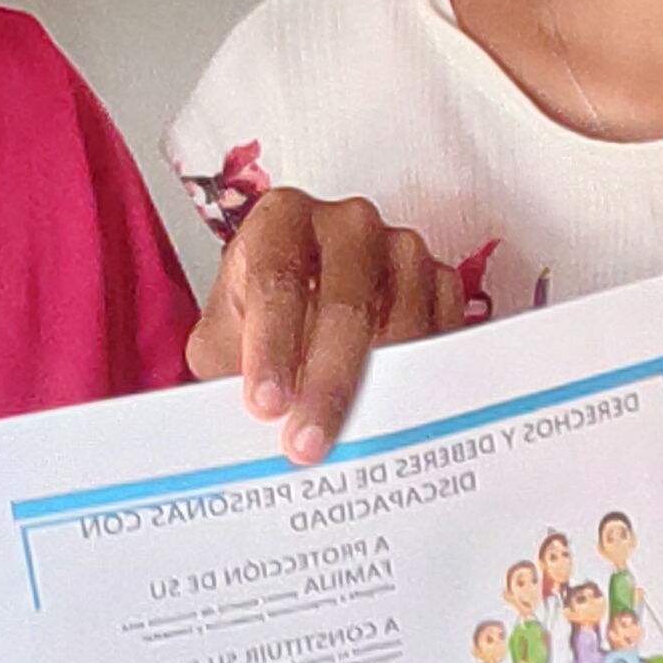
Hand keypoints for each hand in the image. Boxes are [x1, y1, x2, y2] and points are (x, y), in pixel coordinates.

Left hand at [188, 187, 470, 463]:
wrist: (303, 311)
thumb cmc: (257, 317)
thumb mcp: (222, 339)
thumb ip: (228, 369)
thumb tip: (243, 427)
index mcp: (282, 220)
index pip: (277, 279)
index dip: (271, 347)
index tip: (267, 406)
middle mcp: (346, 224)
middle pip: (346, 303)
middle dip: (327, 382)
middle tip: (308, 443)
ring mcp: (400, 248)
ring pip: (401, 320)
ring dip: (379, 388)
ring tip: (355, 440)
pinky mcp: (440, 279)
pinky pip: (440, 329)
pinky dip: (422, 376)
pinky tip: (398, 413)